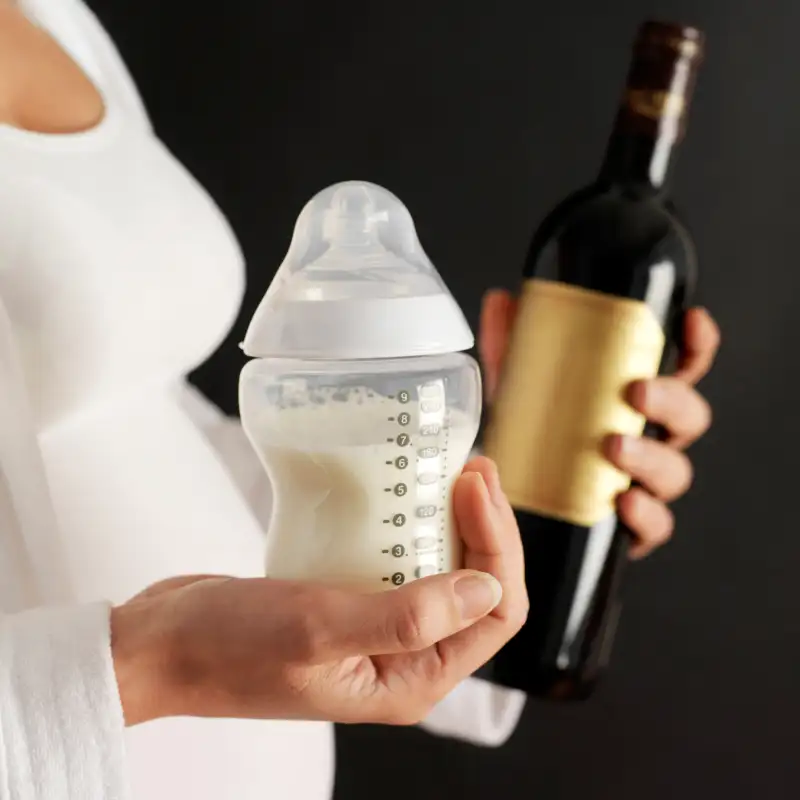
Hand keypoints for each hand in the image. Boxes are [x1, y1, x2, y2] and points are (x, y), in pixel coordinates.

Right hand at [111, 457, 527, 726]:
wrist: (164, 643)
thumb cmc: (230, 646)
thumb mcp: (319, 629)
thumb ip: (408, 618)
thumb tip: (488, 590)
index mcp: (411, 680)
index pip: (494, 615)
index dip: (499, 548)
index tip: (474, 488)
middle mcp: (404, 658)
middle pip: (478, 589)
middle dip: (485, 527)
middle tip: (472, 468)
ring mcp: (379, 629)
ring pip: (444, 572)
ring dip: (455, 523)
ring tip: (451, 471)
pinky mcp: (352, 601)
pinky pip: (402, 562)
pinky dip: (413, 527)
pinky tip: (407, 494)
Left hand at [479, 289, 719, 559]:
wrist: (513, 499)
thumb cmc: (529, 437)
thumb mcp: (517, 389)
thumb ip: (511, 345)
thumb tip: (501, 301)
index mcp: (632, 400)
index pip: (682, 368)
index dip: (696, 345)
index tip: (690, 322)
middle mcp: (647, 438)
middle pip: (689, 417)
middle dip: (673, 401)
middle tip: (637, 392)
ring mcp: (642, 483)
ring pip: (676, 470)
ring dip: (652, 457)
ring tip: (615, 447)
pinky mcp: (630, 526)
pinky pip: (655, 524)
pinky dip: (645, 514)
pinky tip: (623, 501)